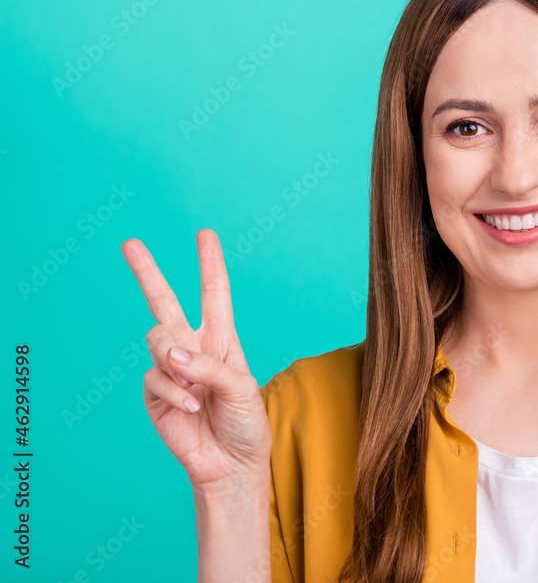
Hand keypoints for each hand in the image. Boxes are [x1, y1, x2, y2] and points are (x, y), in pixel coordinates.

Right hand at [121, 229, 270, 491]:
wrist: (232, 464)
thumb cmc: (247, 424)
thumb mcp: (243, 388)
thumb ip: (208, 365)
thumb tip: (170, 353)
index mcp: (222, 339)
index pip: (214, 294)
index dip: (210, 264)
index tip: (205, 234)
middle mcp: (194, 348)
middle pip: (165, 302)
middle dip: (147, 272)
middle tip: (130, 243)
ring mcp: (172, 370)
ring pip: (157, 340)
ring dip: (176, 361)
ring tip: (196, 388)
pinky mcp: (156, 394)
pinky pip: (155, 378)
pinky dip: (174, 392)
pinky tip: (191, 406)